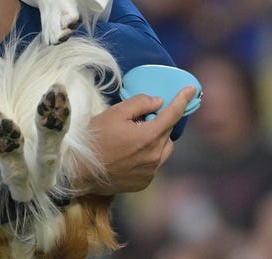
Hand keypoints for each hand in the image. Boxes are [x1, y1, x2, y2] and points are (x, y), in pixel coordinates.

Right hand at [78, 86, 197, 194]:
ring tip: (135, 139)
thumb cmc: (95, 138)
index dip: (183, 99)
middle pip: (167, 133)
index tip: (192, 89)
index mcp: (149, 136)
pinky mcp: (144, 183)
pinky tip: (128, 155)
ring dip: (156, 141)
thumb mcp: (115, 113)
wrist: (79, 171)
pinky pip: (153, 165)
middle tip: (140, 120)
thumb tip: (158, 102)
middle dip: (159, 123)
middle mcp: (155, 156)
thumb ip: (139, 103)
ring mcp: (150, 172)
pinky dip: (148, 156)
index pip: (173, 114)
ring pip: (163, 150)